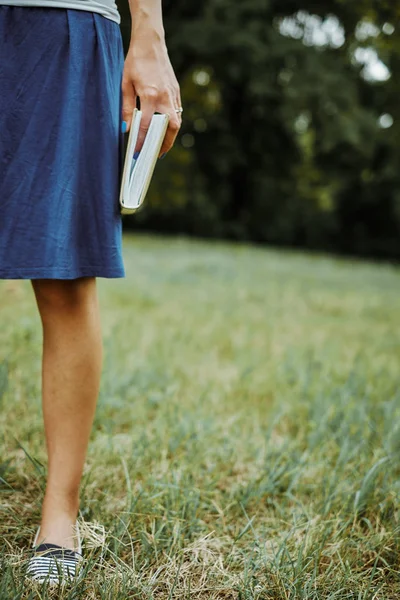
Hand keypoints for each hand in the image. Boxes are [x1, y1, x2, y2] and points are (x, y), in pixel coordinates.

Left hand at [122, 34, 181, 157]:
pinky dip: (172, 124)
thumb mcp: (125, 84)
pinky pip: (177, 112)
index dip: (142, 141)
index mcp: (151, 95)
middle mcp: (165, 97)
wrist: (151, 43)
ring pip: (177, 122)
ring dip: (170, 136)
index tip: (137, 152)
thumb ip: (127, 108)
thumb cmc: (135, 62)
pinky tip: (164, 129)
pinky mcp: (176, 91)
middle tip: (156, 155)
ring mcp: (173, 94)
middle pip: (170, 128)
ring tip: (161, 146)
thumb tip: (126, 128)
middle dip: (165, 144)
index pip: (148, 125)